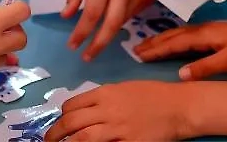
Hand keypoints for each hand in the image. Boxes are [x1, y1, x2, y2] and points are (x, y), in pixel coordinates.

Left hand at [47, 82, 187, 141]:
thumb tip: (84, 110)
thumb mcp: (123, 89)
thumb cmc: (153, 95)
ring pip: (82, 138)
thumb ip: (103, 99)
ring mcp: (118, 129)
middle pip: (71, 122)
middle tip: (48, 140)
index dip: (62, 116)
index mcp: (105, 93)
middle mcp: (107, 110)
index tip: (61, 123)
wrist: (178, 107)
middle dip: (55, 133)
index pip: (72, 105)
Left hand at [63, 0, 153, 61]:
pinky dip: (121, 20)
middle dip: (98, 45)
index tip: (72, 46)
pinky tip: (112, 20)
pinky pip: (133, 14)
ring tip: (96, 39)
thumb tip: (66, 14)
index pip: (91, 13)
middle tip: (86, 57)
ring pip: (123, 22)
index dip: (81, 33)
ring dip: (108, 33)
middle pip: (111, 25)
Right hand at [135, 14, 226, 79]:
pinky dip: (174, 38)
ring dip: (162, 39)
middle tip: (135, 49)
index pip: (174, 42)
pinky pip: (187, 35)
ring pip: (179, 33)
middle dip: (154, 42)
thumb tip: (180, 75)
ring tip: (148, 45)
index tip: (138, 54)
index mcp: (204, 34)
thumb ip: (205, 67)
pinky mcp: (216, 32)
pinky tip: (174, 42)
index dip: (156, 49)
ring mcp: (210, 29)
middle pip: (173, 35)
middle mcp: (203, 29)